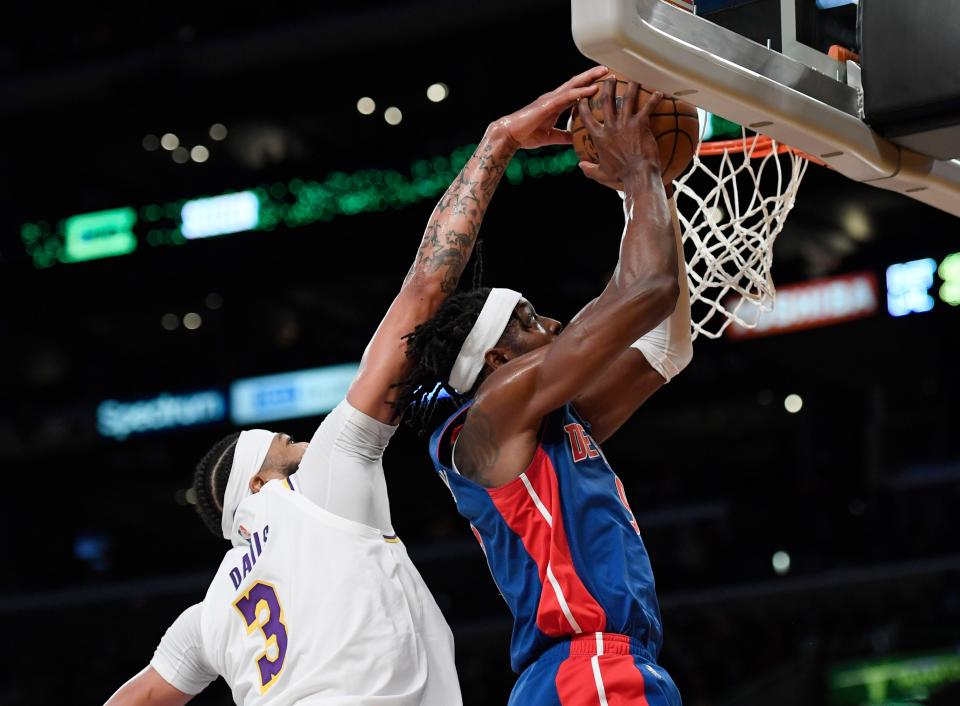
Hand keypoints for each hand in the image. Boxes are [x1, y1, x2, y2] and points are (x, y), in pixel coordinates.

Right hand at [488, 66, 608, 148]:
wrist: (509, 135)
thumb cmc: (526, 135)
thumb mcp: (551, 137)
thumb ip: (564, 136)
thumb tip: (575, 140)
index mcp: (555, 105)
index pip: (575, 92)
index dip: (588, 85)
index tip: (603, 82)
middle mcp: (554, 98)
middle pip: (576, 83)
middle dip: (592, 76)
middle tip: (608, 70)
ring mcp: (551, 99)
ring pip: (574, 85)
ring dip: (590, 78)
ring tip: (604, 73)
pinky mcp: (548, 104)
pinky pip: (568, 96)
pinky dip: (581, 92)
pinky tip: (593, 89)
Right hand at [576, 79, 663, 186]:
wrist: (638, 175)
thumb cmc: (621, 176)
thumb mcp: (601, 174)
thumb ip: (590, 169)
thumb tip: (581, 165)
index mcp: (599, 138)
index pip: (587, 118)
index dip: (583, 105)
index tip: (583, 96)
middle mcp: (611, 127)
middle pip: (607, 101)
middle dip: (607, 86)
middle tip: (609, 78)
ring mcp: (626, 124)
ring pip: (627, 98)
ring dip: (630, 86)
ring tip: (633, 78)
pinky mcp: (641, 124)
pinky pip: (648, 107)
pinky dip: (654, 99)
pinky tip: (659, 93)